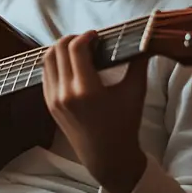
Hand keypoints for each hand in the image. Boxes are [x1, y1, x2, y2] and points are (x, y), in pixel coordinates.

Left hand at [43, 31, 148, 192]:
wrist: (107, 157)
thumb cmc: (124, 124)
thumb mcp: (135, 92)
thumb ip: (138, 63)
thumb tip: (145, 41)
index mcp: (86, 90)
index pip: (76, 49)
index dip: (85, 36)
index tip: (96, 35)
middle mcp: (65, 93)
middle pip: (58, 50)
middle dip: (72, 39)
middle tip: (87, 40)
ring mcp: (53, 99)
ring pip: (47, 60)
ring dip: (60, 49)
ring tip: (77, 49)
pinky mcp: (49, 103)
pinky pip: (46, 73)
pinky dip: (55, 63)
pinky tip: (69, 63)